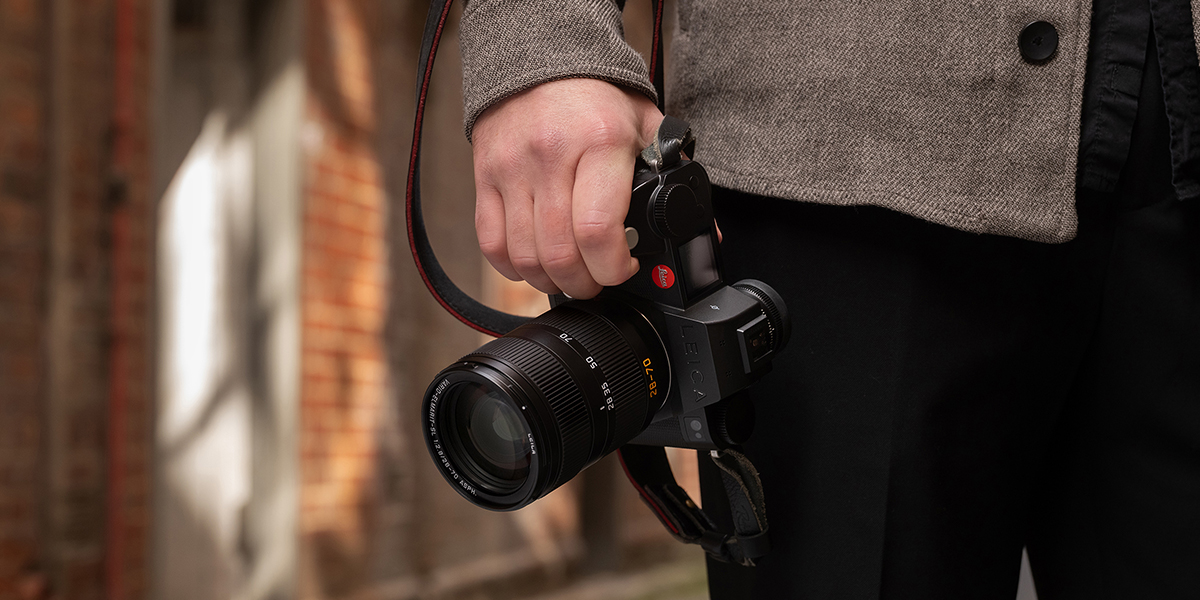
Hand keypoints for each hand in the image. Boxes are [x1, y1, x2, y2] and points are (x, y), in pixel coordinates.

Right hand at [472, 78, 663, 298]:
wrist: (541, 58)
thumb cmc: (598, 98)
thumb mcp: (645, 125)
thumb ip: (673, 174)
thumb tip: (704, 232)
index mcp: (599, 143)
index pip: (597, 229)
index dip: (613, 266)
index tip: (625, 268)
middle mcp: (550, 156)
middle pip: (560, 253)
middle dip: (585, 283)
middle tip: (598, 281)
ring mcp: (512, 169)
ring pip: (524, 256)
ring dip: (551, 281)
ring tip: (570, 277)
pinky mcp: (485, 177)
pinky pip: (492, 243)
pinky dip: (513, 268)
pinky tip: (534, 265)